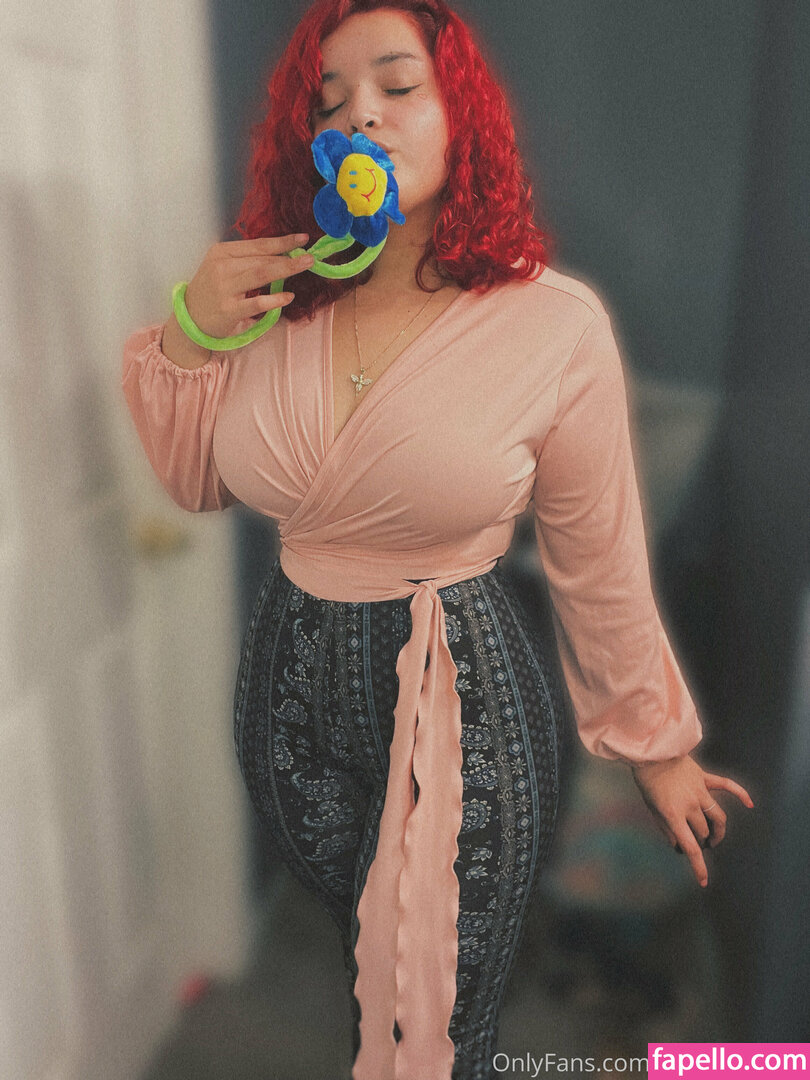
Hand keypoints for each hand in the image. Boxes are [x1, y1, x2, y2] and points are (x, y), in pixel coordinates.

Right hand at [183, 234, 315, 338]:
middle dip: (288, 256)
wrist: (190, 319)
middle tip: (311, 257)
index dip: (282, 241)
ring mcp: (224, 288)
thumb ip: (247, 260)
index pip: (257, 244)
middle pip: (262, 258)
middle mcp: (222, 267)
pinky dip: (274, 299)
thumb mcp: (223, 268)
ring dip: (286, 269)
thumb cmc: (212, 292)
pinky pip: (256, 303)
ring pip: (261, 274)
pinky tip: (288, 296)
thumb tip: (282, 254)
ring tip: (305, 266)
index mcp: (222, 252)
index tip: (302, 239)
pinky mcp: (228, 310)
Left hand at [630, 754, 754, 887]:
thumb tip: (678, 845)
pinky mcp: (704, 778)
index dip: (698, 866)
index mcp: (673, 815)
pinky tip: (749, 803)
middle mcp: (690, 805)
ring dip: (718, 830)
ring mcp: (700, 791)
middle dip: (702, 840)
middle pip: (704, 831)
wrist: (650, 752)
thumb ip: (665, 828)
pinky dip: (740, 793)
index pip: (690, 847)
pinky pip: (726, 785)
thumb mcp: (651, 809)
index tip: (704, 881)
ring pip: (717, 817)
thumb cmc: (647, 781)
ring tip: (713, 837)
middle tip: (696, 842)